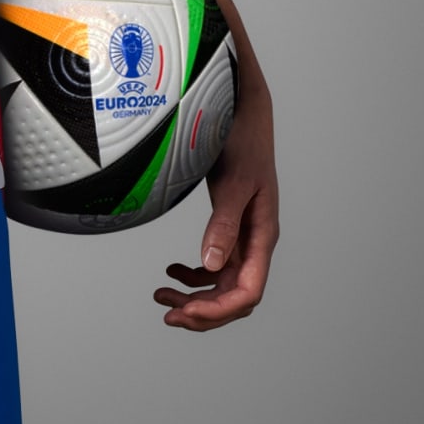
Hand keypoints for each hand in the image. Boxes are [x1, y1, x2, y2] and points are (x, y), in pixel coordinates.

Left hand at [154, 74, 278, 330]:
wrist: (243, 110)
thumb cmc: (243, 141)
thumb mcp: (233, 183)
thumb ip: (223, 224)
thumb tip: (209, 266)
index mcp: (263, 235)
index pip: (247, 292)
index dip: (218, 311)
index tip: (185, 314)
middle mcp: (255, 240)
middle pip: (234, 296)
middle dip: (203, 312)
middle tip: (167, 313)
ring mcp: (242, 234)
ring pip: (222, 283)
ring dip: (195, 297)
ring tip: (161, 297)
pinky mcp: (229, 223)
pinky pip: (214, 264)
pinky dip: (193, 275)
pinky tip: (171, 271)